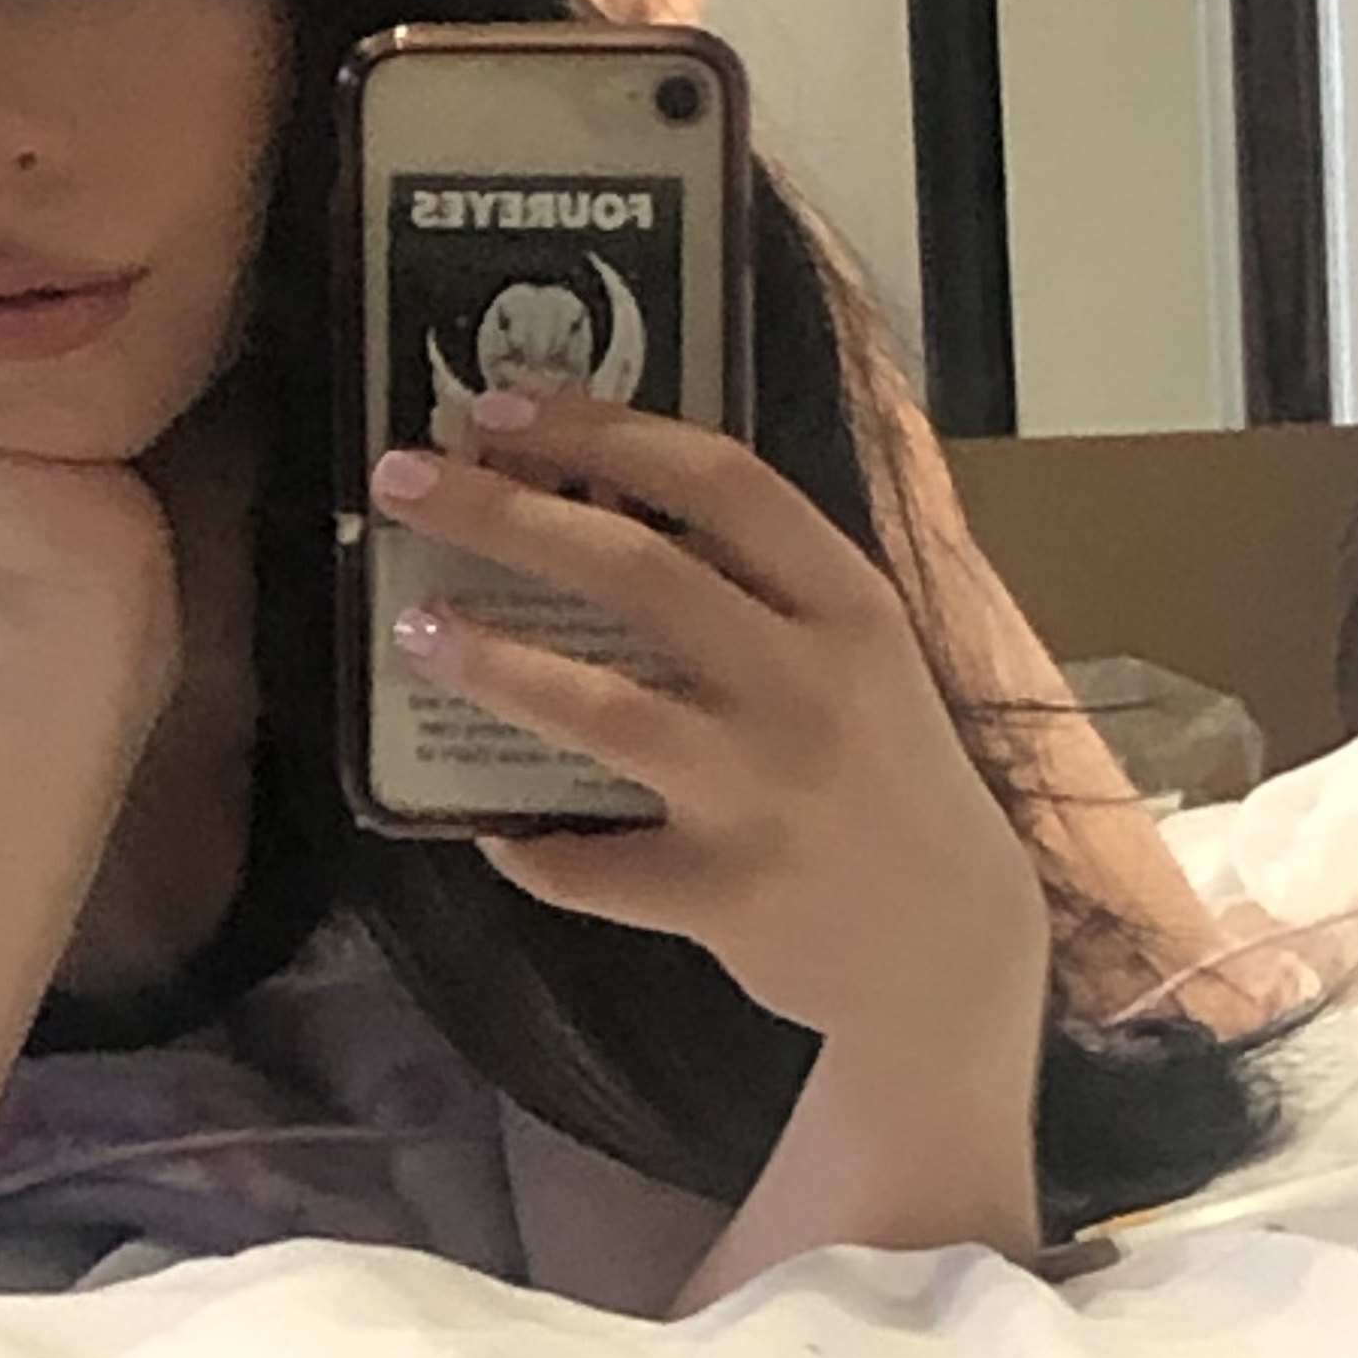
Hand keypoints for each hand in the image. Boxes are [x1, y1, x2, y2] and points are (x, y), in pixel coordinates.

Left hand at [371, 391, 1050, 1051]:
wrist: (952, 949)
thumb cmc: (887, 781)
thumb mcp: (861, 658)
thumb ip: (763, 589)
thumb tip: (591, 506)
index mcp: (850, 606)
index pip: (720, 480)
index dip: (599, 430)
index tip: (499, 408)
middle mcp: (811, 687)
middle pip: (639, 571)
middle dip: (506, 514)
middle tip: (405, 482)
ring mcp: (766, 794)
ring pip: (603, 710)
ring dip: (493, 661)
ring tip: (413, 628)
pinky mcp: (725, 896)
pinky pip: (592, 863)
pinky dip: (529, 845)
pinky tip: (488, 823)